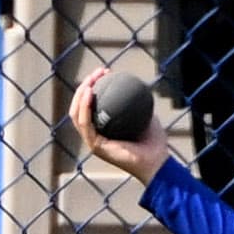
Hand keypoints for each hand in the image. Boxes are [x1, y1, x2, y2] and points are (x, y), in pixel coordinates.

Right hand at [70, 66, 173, 184]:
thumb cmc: (154, 142)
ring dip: (80, 94)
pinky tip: (90, 92)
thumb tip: (134, 84)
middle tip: (97, 72)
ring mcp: (92, 141)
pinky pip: (85, 123)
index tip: (104, 72)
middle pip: (79, 107)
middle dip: (84, 86)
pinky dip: (85, 107)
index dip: (92, 87)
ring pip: (77, 114)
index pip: (90, 105)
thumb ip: (137, 102)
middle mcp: (94, 135)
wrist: (157, 161)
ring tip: (91, 79)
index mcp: (102, 129)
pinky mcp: (95, 146)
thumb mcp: (147, 115)